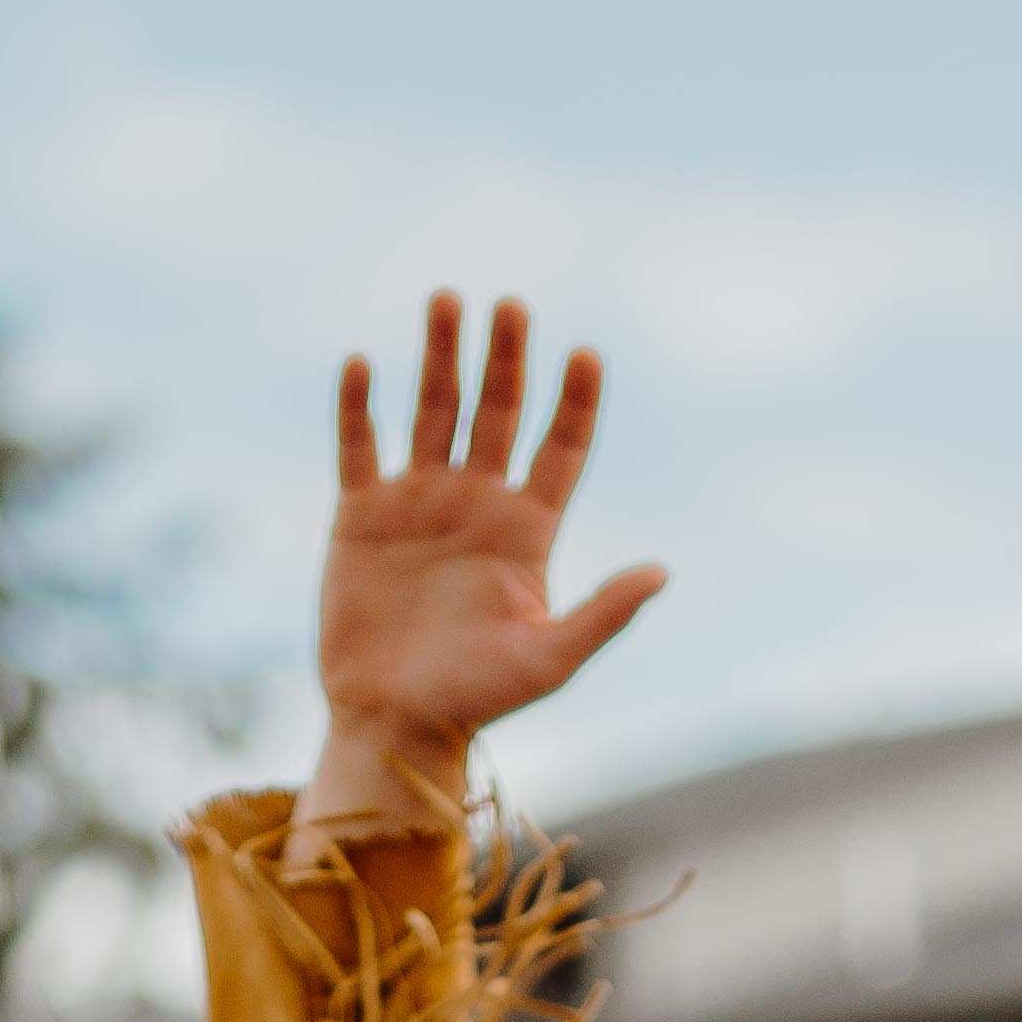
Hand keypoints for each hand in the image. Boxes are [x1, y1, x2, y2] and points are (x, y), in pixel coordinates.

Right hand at [308, 292, 664, 809]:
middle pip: (498, 411)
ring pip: (434, 409)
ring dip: (441, 356)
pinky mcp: (362, 514)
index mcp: (528, 529)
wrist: (392, 722)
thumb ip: (603, 614)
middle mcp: (477, 502)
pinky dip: (360, 406)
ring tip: (447, 299)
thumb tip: (661, 573)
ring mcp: (418, 501)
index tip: (586, 354)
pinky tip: (363, 364)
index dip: (575, 401)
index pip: (561, 448)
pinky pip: (359, 445)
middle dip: (506, 358)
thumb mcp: (549, 659)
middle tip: (512, 307)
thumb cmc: (476, 699)